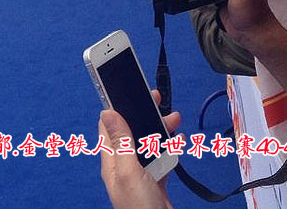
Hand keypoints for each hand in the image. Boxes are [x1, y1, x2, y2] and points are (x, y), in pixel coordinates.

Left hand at [99, 91, 178, 208]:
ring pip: (148, 144)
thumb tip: (107, 112)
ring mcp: (139, 175)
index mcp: (112, 162)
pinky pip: (161, 160)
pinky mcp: (155, 183)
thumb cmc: (140, 208)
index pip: (108, 127)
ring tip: (174, 119)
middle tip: (157, 100)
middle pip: (131, 132)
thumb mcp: (130, 171)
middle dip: (143, 114)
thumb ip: (121, 143)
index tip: (127, 90)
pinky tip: (178, 142)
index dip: (116, 107)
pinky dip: (169, 149)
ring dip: (159, 130)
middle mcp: (123, 167)